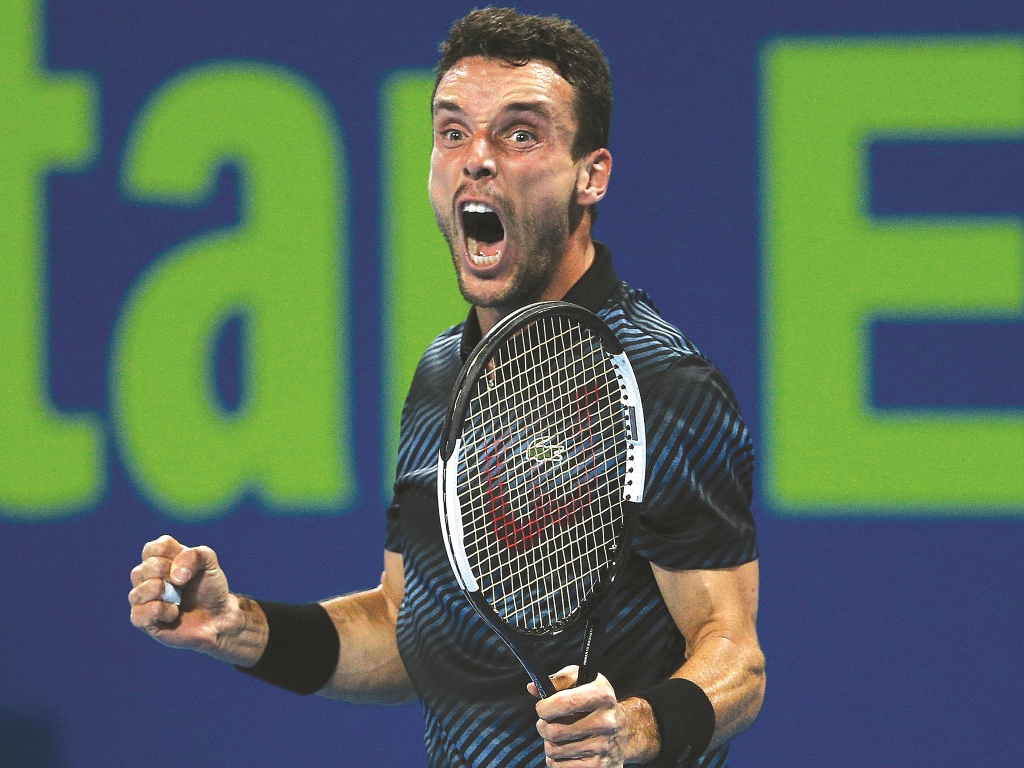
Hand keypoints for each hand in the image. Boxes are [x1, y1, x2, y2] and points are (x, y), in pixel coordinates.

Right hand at [128, 535, 259, 664]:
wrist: (217, 617)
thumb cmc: (209, 589)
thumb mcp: (210, 563)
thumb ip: (195, 555)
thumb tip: (175, 576)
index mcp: (159, 558)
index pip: (153, 548)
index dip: (173, 556)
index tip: (188, 566)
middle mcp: (145, 577)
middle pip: (147, 568)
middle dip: (172, 576)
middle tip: (184, 585)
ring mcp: (141, 598)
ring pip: (139, 591)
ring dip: (166, 594)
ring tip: (178, 599)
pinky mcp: (141, 620)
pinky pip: (142, 613)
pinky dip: (164, 612)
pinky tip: (174, 614)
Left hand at [531, 666, 658, 767]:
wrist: (624, 732)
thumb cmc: (597, 704)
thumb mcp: (585, 682)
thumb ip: (560, 680)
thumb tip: (533, 688)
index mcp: (602, 696)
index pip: (564, 703)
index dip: (545, 706)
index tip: (542, 707)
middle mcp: (605, 722)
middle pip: (554, 731)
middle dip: (542, 726)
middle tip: (546, 723)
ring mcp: (602, 747)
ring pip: (554, 750)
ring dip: (549, 743)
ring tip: (558, 736)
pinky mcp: (598, 767)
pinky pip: (559, 766)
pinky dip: (555, 760)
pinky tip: (565, 750)